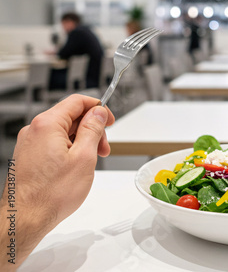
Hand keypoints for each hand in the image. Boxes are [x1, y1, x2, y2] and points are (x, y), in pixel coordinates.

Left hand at [1, 95, 114, 267]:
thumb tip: (98, 113)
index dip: (98, 108)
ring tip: (90, 161)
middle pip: (70, 116)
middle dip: (91, 128)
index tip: (109, 120)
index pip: (77, 101)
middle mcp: (34, 130)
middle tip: (103, 147)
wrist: (23, 220)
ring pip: (62, 131)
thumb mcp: (84, 157)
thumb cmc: (50, 194)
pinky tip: (75, 166)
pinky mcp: (27, 156)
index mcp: (47, 124)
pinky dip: (68, 149)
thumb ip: (93, 129)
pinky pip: (53, 143)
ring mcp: (29, 143)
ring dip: (81, 140)